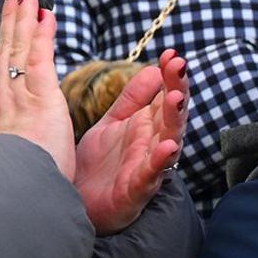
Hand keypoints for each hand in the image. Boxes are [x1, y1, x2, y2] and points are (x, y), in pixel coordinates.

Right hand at [0, 0, 75, 184]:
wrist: (15, 195)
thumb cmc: (15, 185)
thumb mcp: (9, 161)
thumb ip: (10, 146)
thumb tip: (9, 146)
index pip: (1, 71)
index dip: (4, 44)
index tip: (8, 24)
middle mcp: (3, 100)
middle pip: (4, 51)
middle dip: (9, 21)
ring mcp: (19, 96)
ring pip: (17, 47)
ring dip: (22, 17)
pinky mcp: (39, 97)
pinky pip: (38, 56)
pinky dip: (41, 33)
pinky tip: (45, 14)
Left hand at [73, 52, 187, 234]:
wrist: (77, 203)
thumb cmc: (100, 164)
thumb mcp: (114, 123)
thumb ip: (133, 99)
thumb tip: (154, 68)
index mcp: (145, 126)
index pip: (164, 95)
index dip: (170, 75)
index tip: (172, 53)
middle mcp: (151, 144)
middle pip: (171, 114)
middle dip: (177, 90)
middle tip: (180, 65)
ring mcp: (146, 166)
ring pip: (168, 141)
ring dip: (174, 120)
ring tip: (177, 98)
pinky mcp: (136, 189)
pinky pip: (152, 174)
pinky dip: (161, 161)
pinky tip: (169, 147)